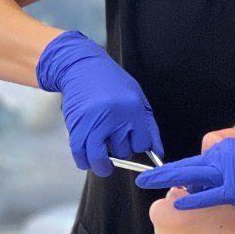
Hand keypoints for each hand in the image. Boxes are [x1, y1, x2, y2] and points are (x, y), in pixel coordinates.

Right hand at [36, 30, 161, 177]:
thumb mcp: (138, 98)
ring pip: (100, 159)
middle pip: (123, 152)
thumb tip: (158, 152)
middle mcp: (114, 118)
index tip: (133, 139)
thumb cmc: (112, 82)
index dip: (139, 145)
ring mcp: (93, 123)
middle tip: (115, 138)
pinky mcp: (76, 127)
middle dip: (120, 150)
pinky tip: (88, 159)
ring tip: (103, 163)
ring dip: (102, 166)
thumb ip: (148, 126)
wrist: (82, 67)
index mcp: (132, 109)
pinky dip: (85, 161)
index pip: (142, 144)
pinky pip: (81, 154)